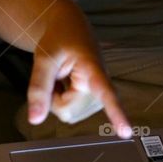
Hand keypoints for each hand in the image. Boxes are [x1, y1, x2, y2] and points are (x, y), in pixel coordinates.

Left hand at [26, 11, 130, 137]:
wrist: (69, 28)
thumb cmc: (58, 39)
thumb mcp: (43, 58)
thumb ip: (39, 87)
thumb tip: (35, 120)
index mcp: (93, 69)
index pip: (106, 93)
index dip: (116, 113)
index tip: (127, 133)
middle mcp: (101, 85)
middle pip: (68, 111)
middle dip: (54, 98)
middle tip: (56, 74)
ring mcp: (98, 96)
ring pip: (68, 114)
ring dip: (58, 99)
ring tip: (63, 76)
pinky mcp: (94, 101)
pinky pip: (70, 113)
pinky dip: (61, 101)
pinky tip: (66, 84)